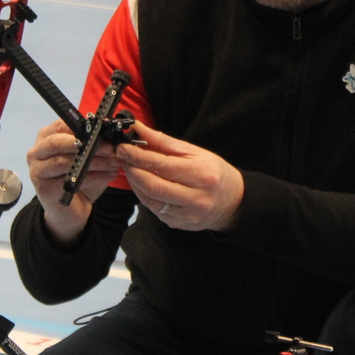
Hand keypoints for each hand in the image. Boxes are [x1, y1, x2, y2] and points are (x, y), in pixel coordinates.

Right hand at [27, 119, 123, 245]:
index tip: (104, 131)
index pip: (61, 125)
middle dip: (87, 143)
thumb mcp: (86, 157)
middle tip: (110, 147)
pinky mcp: (44, 189)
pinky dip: (94, 177)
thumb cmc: (79, 179)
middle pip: (57, 142)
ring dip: (94, 161)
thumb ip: (92, 144)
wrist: (70, 211)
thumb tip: (110, 133)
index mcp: (46, 137)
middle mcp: (37, 152)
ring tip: (115, 163)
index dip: (83, 127)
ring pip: (65, 162)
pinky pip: (71, 180)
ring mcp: (37, 171)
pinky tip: (109, 176)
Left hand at [116, 124, 244, 233]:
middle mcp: (196, 198)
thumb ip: (165, 142)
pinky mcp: (178, 224)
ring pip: (150, 200)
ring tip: (131, 168)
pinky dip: (143, 194)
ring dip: (135, 182)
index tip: (124, 147)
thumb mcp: (195, 152)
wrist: (232, 201)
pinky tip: (142, 183)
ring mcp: (187, 215)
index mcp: (202, 175)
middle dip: (132, 170)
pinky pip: (153, 209)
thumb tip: (139, 130)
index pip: (162, 166)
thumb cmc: (214, 172)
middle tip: (123, 157)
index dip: (138, 156)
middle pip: (153, 185)